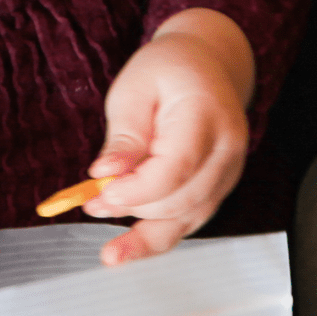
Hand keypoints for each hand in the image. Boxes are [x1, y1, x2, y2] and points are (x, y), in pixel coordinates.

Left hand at [84, 9, 252, 263]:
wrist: (205, 65)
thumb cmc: (167, 71)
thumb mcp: (133, 89)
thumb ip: (123, 135)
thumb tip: (105, 174)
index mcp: (206, 116)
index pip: (175, 168)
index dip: (134, 190)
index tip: (99, 194)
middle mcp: (226, 150)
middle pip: (180, 198)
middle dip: (131, 207)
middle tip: (89, 200)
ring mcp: (226, 174)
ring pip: (185, 219)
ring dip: (140, 230)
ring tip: (104, 230)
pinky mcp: (215, 190)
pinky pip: (187, 224)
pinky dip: (154, 238)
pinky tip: (125, 249)